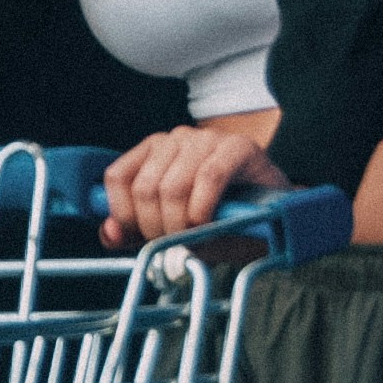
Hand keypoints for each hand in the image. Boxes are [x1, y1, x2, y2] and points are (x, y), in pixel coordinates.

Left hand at [99, 120, 289, 247]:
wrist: (273, 218)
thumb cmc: (220, 221)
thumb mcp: (170, 231)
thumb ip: (134, 232)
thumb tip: (109, 233)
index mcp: (152, 152)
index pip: (116, 177)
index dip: (123, 214)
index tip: (140, 237)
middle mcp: (176, 139)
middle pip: (145, 188)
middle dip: (155, 227)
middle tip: (174, 242)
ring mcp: (208, 140)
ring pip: (173, 187)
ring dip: (180, 225)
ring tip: (194, 237)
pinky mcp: (239, 147)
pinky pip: (209, 178)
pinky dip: (203, 210)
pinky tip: (210, 223)